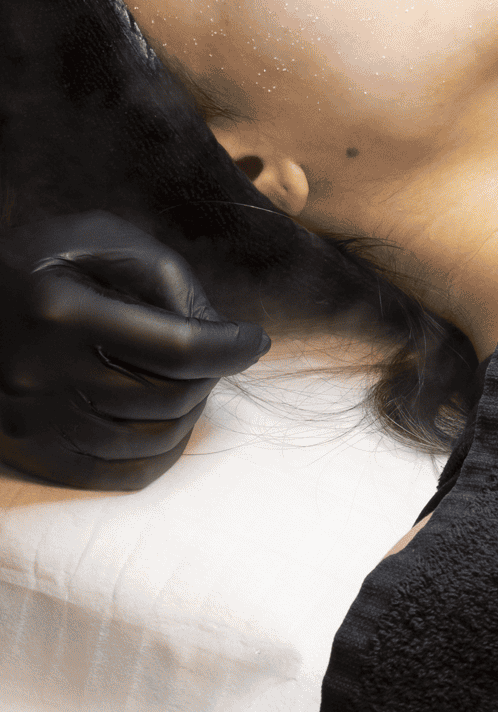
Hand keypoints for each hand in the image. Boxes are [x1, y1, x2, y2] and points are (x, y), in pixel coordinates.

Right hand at [0, 213, 268, 491]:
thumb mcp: (95, 236)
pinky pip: (118, 475)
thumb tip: (216, 330)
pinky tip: (170, 422)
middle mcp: (41, 373)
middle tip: (214, 354)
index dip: (231, 346)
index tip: (255, 340)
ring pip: (151, 439)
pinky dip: (160, 453)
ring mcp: (31, 419)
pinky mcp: (28, 450)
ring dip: (189, 411)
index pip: (179, 348)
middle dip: (212, 375)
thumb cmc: (35, 260)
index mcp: (61, 310)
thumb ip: (162, 273)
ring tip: (190, 380)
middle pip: (170, 396)